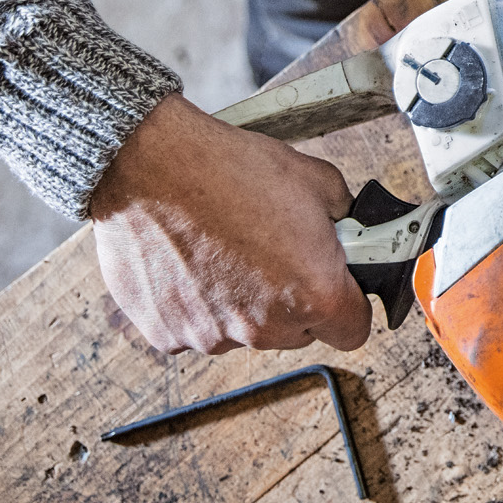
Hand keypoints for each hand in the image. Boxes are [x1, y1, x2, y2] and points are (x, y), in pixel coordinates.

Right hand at [90, 93, 370, 354]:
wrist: (150, 166)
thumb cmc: (229, 170)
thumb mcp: (315, 179)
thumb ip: (344, 217)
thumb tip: (350, 230)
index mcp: (314, 294)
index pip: (352, 330)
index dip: (348, 304)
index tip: (337, 283)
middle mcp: (265, 328)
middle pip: (299, 332)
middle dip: (296, 299)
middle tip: (278, 252)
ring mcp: (213, 337)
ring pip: (247, 332)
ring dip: (246, 304)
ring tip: (228, 249)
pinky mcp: (169, 335)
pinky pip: (200, 328)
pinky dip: (201, 304)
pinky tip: (194, 262)